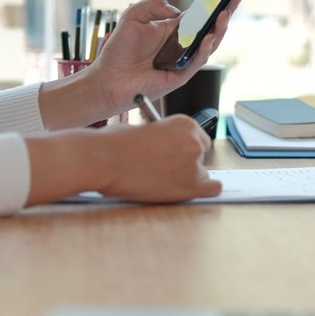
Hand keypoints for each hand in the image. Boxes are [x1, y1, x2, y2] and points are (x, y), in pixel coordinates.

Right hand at [25, 116, 220, 205]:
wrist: (102, 160)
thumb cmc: (114, 144)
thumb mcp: (145, 129)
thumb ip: (165, 139)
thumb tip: (172, 152)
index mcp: (185, 123)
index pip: (198, 140)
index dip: (183, 149)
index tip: (171, 156)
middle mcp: (195, 142)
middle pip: (201, 157)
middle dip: (185, 164)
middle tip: (163, 170)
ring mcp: (195, 164)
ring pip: (201, 176)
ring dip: (185, 179)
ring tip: (160, 181)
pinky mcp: (190, 185)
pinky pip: (212, 189)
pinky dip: (203, 191)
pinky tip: (185, 191)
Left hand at [39, 0, 244, 129]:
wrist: (110, 78)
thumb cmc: (119, 52)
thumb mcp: (133, 16)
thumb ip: (154, 4)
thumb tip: (177, 11)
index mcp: (173, 30)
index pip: (199, 15)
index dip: (213, 4)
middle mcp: (182, 46)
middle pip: (211, 29)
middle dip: (226, 13)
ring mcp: (184, 61)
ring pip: (209, 45)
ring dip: (219, 29)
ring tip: (225, 14)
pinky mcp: (181, 76)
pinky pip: (197, 61)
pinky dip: (203, 49)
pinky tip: (207, 37)